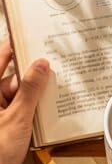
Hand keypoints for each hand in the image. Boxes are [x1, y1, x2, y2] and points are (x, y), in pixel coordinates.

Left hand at [0, 40, 49, 163]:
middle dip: (34, 76)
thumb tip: (40, 65)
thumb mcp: (17, 117)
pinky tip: (47, 113)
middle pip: (14, 77)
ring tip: (55, 94)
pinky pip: (21, 110)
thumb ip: (29, 90)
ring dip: (36, 96)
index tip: (33, 38)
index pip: (1, 58)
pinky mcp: (5, 125)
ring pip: (20, 95)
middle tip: (55, 71)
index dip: (16, 47)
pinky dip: (34, 110)